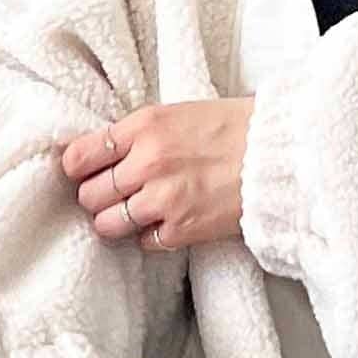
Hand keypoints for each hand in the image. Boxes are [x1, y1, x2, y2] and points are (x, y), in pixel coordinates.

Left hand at [61, 96, 254, 250]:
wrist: (279, 156)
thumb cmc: (236, 130)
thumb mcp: (180, 114)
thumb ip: (140, 133)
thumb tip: (104, 154)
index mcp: (144, 127)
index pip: (79, 156)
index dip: (78, 169)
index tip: (85, 174)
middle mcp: (147, 163)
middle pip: (89, 194)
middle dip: (98, 198)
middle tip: (115, 196)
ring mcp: (163, 200)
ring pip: (108, 224)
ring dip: (117, 222)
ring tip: (136, 215)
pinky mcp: (182, 229)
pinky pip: (143, 243)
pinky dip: (151, 237)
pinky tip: (168, 222)